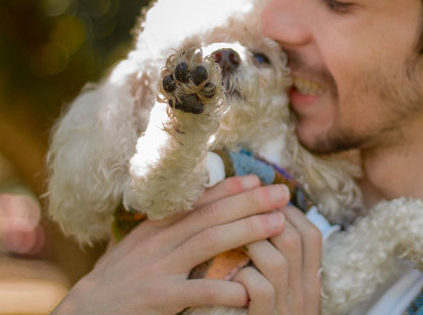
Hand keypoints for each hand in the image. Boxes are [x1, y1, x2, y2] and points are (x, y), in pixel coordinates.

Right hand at [51, 175, 289, 314]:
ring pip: (209, 241)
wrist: (82, 314)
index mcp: (156, 227)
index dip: (229, 187)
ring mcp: (158, 268)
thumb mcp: (139, 246)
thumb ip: (166, 228)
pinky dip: (224, 287)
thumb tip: (196, 210)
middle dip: (250, 202)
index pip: (198, 201)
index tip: (257, 178)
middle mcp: (158, 241)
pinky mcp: (157, 298)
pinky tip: (247, 288)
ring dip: (248, 230)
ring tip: (278, 224)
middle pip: (211, 214)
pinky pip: (196, 290)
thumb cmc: (116, 281)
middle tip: (282, 193)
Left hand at [234, 205, 322, 314]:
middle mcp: (304, 292)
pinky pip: (261, 290)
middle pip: (294, 241)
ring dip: (252, 245)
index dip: (288, 213)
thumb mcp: (291, 290)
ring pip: (277, 263)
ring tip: (234, 238)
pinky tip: (233, 275)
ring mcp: (287, 308)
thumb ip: (286, 263)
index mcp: (311, 280)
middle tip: (243, 213)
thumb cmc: (273, 313)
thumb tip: (270, 224)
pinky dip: (244, 277)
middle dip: (265, 220)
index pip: (312, 235)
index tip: (266, 205)